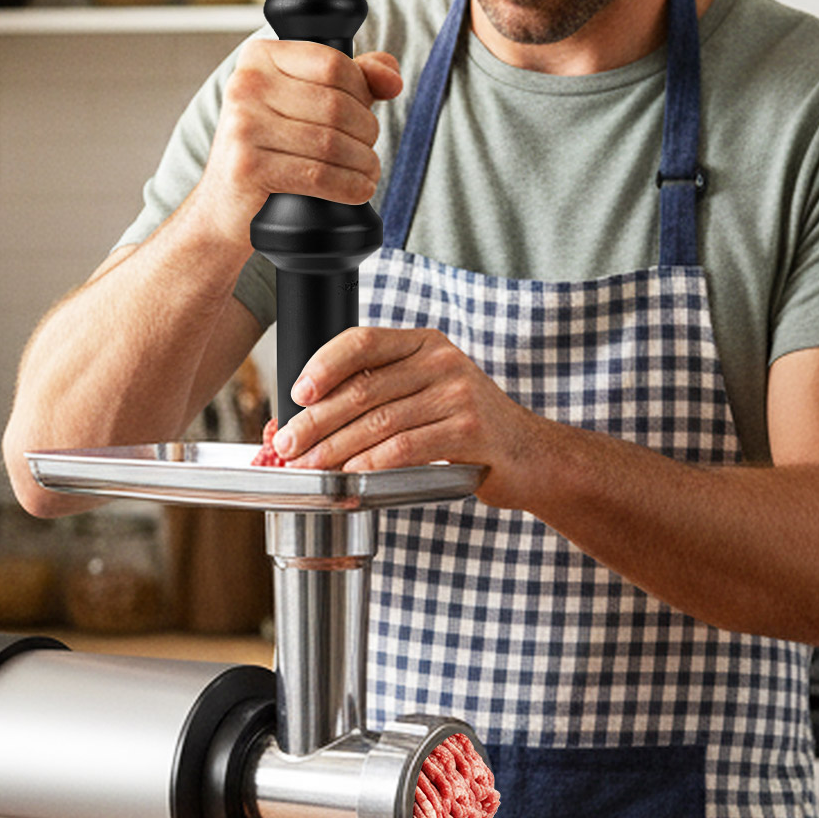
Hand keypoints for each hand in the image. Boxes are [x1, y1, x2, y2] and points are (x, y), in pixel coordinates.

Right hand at [193, 39, 402, 243]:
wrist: (223, 206)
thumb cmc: (269, 149)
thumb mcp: (304, 104)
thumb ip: (351, 80)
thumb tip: (392, 77)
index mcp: (259, 57)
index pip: (333, 62)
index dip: (363, 91)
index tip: (365, 114)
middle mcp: (246, 84)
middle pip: (336, 104)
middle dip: (367, 132)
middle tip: (367, 152)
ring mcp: (243, 125)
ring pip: (331, 142)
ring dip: (363, 163)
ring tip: (367, 174)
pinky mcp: (247, 166)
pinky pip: (318, 174)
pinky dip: (349, 186)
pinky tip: (358, 190)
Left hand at [270, 326, 542, 508]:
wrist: (530, 454)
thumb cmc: (467, 426)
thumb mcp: (428, 391)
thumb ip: (383, 391)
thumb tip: (311, 414)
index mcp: (424, 343)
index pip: (363, 342)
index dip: (323, 365)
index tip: (296, 394)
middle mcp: (441, 361)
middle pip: (364, 388)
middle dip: (317, 419)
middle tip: (288, 443)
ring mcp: (458, 394)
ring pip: (379, 421)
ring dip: (335, 448)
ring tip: (310, 466)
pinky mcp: (468, 430)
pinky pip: (405, 448)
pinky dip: (371, 464)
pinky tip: (350, 475)